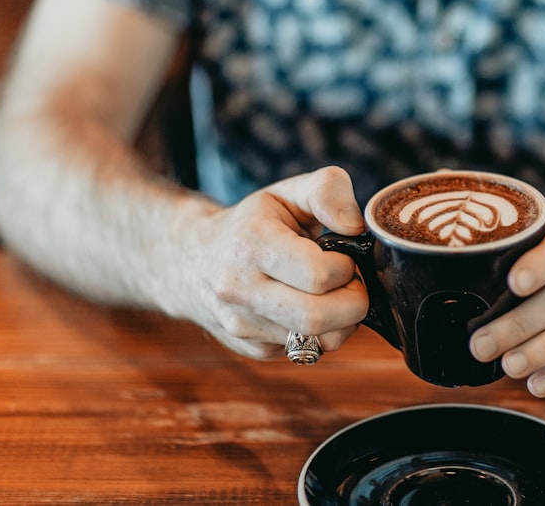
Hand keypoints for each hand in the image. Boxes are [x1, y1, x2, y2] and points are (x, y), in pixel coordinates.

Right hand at [174, 166, 369, 358]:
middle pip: (318, 317)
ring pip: (319, 342)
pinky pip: (307, 353)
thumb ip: (327, 191)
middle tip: (352, 282)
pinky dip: (323, 333)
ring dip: (344, 321)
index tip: (343, 256)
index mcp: (250, 244)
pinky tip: (310, 307)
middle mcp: (239, 290)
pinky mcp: (252, 350)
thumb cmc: (252, 223)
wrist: (191, 261)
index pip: (318, 275)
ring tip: (334, 294)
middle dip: (354, 302)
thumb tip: (354, 226)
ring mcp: (242, 325)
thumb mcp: (287, 191)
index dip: (346, 267)